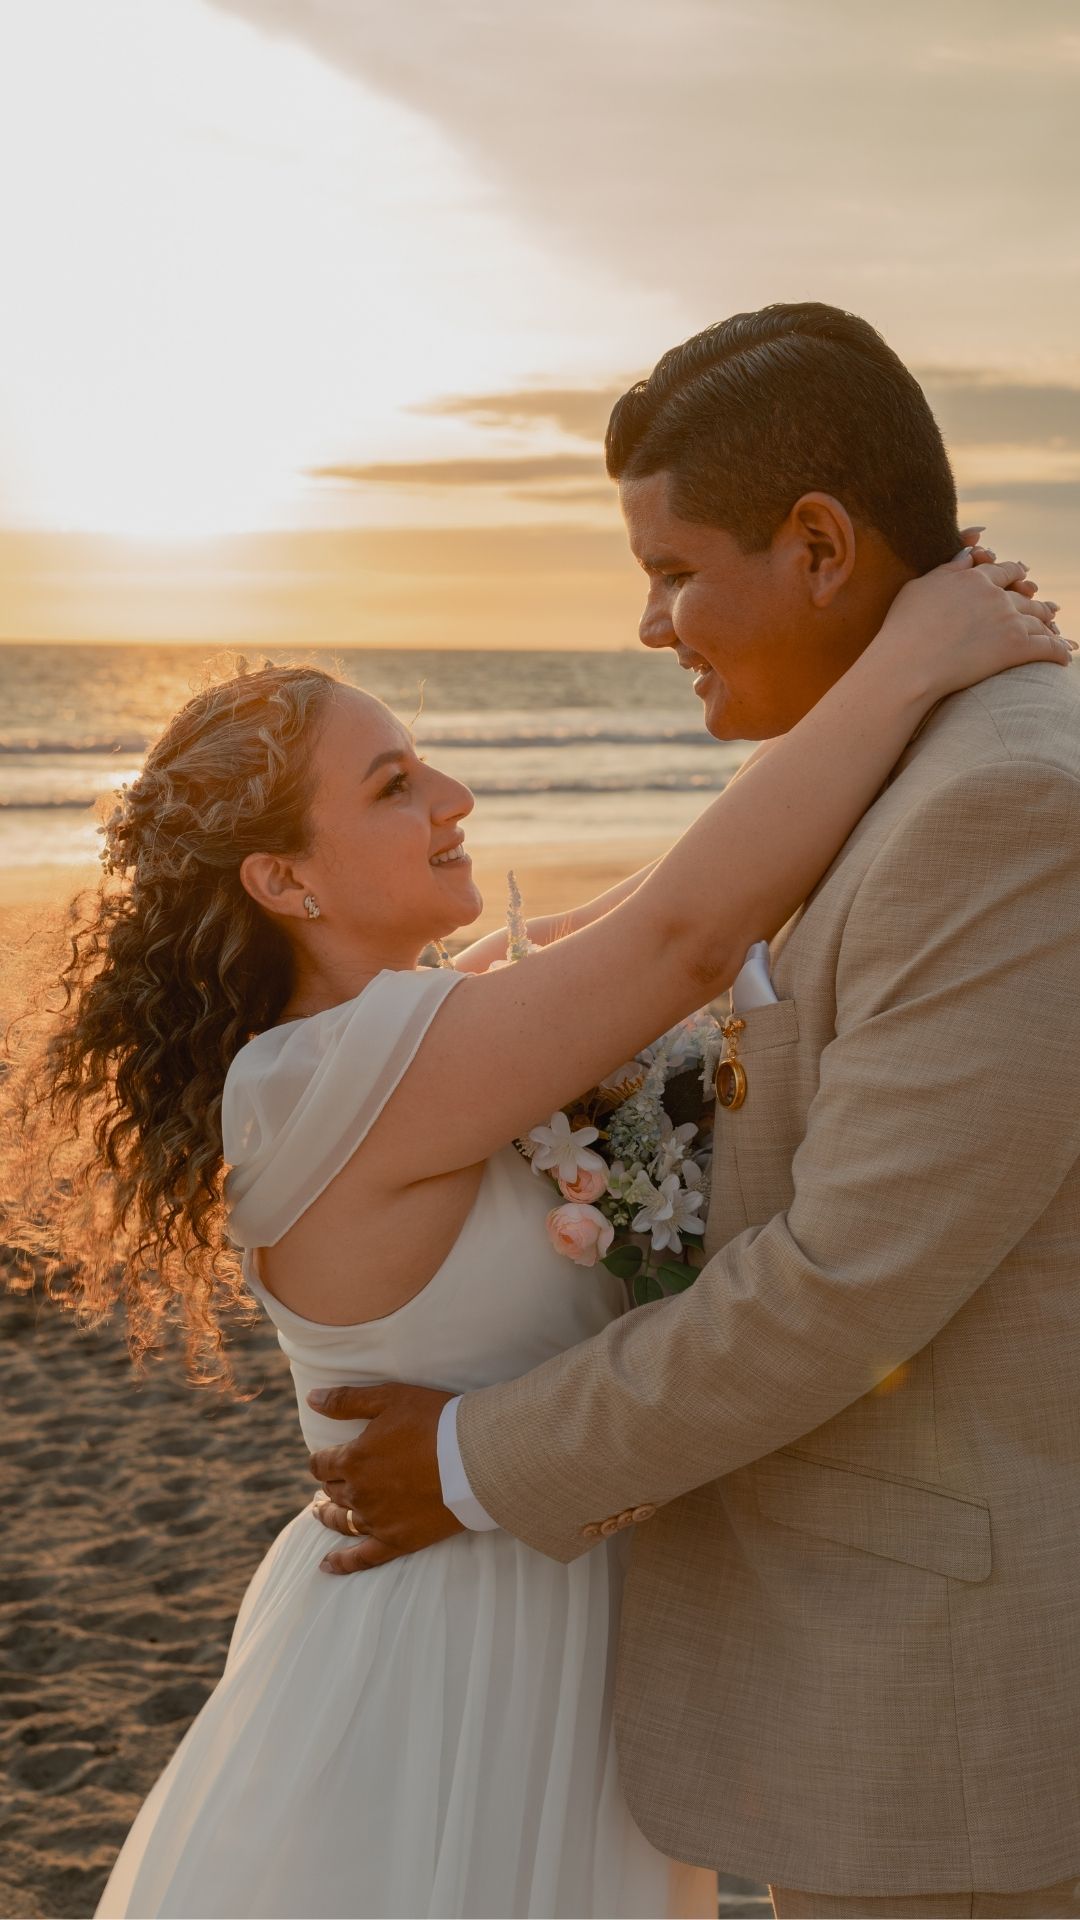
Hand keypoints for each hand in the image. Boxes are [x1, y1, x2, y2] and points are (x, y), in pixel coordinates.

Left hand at [307, 1383, 462, 1574]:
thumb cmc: (434, 1421)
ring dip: (330, 1516)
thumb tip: (313, 1399)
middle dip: (330, 1484)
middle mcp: (360, 1492)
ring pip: (342, 1521)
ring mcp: (378, 1520)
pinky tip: (327, 1565)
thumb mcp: (389, 1398)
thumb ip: (347, 1400)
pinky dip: (342, 1563)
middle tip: (332, 1481)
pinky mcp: (398, 1540)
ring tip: (321, 1513)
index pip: (322, 1463)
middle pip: (333, 1491)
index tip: (325, 1459)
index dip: (322, 1460)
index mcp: (354, 1458)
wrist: (475, 1457)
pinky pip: (363, 1558)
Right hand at [876, 542, 1072, 707]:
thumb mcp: (919, 587)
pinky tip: (1065, 656)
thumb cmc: (903, 628)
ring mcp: (1008, 621)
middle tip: (1047, 606)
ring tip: (1056, 629)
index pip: (1001, 571)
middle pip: (1025, 595)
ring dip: (1049, 623)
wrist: (908, 664)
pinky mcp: (1016, 647)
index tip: (1022, 575)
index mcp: (973, 579)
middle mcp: (995, 596)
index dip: (1014, 574)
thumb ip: (947, 569)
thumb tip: (968, 555)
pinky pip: (1047, 647)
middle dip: (1036, 599)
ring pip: (1039, 618)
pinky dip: (1059, 651)